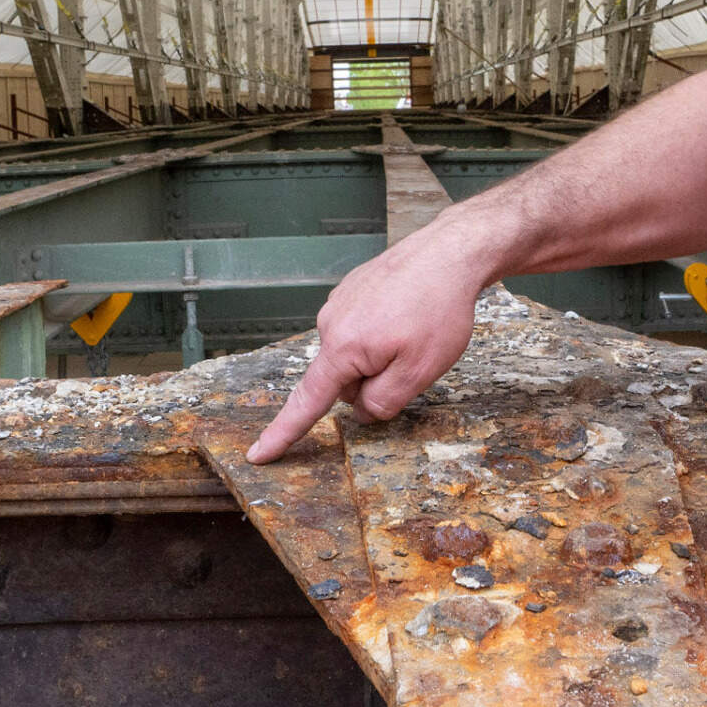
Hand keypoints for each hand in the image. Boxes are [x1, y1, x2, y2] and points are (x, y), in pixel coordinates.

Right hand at [245, 221, 509, 460]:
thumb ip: (383, 401)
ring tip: (415, 331)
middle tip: (414, 359)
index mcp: (342, 348)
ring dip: (380, 356)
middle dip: (373, 382)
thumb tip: (361, 410)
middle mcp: (330, 323)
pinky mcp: (352, 290)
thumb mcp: (419, 372)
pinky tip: (408, 315)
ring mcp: (339, 303)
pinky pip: (361, 329)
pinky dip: (382, 333)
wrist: (449, 251)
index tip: (257, 455)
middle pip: (343, 380)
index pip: (306, 402)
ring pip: (355, 355)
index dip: (283, 433)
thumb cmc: (437, 310)